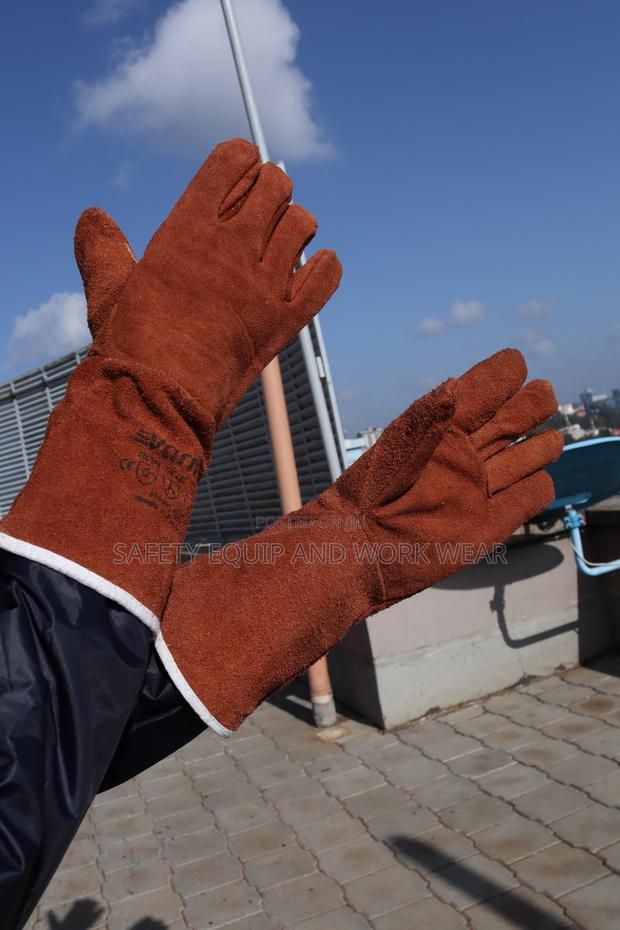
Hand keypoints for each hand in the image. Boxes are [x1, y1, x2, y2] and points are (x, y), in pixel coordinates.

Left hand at [326, 348, 561, 606]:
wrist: (359, 551)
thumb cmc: (369, 498)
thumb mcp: (395, 454)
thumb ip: (426, 421)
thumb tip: (453, 386)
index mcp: (445, 424)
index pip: (487, 386)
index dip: (504, 374)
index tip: (515, 368)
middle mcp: (468, 451)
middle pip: (517, 416)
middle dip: (534, 402)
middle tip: (542, 397)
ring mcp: (480, 486)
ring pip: (529, 454)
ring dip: (542, 445)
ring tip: (547, 439)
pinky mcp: (489, 523)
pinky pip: (529, 497)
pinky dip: (537, 488)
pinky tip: (536, 481)